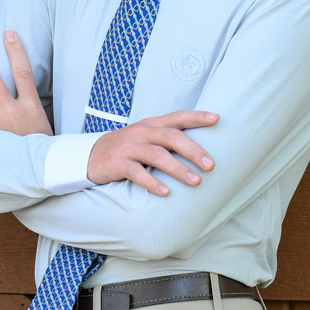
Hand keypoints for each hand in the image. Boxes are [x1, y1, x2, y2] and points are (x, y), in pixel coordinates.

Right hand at [87, 110, 217, 195]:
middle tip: (211, 165)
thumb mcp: (147, 136)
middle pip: (171, 136)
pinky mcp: (118, 163)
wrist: (92, 155)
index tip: (216, 118)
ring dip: (178, 169)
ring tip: (196, 181)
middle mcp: (142, 132)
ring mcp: (129, 147)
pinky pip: (137, 173)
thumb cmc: (129, 147)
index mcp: (152, 124)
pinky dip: (152, 182)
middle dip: (193, 150)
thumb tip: (202, 148)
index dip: (197, 117)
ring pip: (157, 155)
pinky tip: (166, 192)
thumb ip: (168, 137)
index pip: (178, 117)